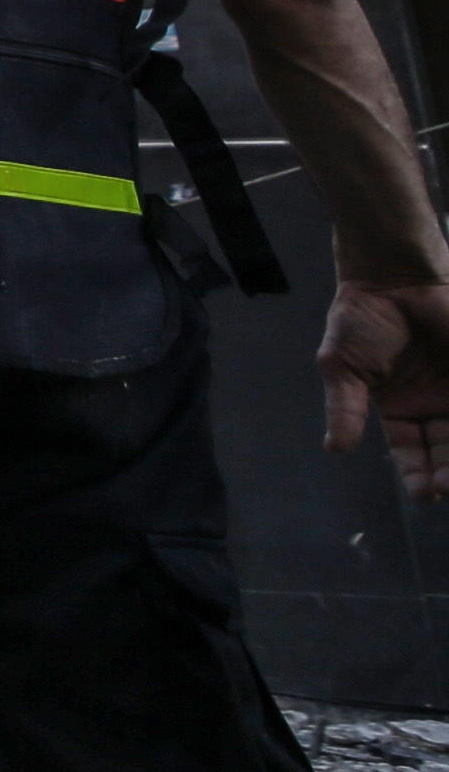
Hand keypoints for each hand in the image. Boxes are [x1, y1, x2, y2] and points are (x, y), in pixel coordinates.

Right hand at [317, 275, 448, 507]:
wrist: (395, 278)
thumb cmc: (362, 321)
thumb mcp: (342, 368)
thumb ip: (345, 408)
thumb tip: (334, 449)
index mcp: (401, 411)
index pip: (412, 453)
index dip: (418, 475)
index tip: (426, 493)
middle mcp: (434, 407)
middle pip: (446, 451)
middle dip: (448, 472)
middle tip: (448, 485)